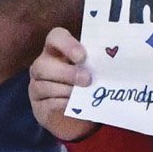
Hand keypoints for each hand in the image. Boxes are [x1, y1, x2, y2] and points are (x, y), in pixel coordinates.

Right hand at [28, 27, 98, 141]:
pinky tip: (75, 106)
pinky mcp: (39, 107)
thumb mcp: (90, 70)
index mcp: (56, 50)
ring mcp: (37, 87)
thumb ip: (95, 64)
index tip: (82, 56)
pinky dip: (63, 105)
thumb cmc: (85, 84)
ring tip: (83, 95)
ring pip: (44, 86)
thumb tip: (116, 62)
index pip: (55, 37)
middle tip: (88, 79)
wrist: (76, 113)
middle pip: (44, 64)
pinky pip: (48, 104)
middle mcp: (42, 66)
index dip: (67, 44)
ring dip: (66, 91)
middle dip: (67, 73)